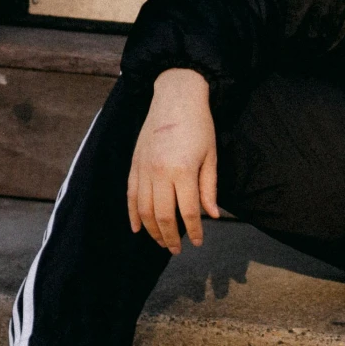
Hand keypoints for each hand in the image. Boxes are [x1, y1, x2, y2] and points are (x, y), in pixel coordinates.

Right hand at [127, 66, 219, 253]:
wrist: (176, 97)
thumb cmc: (199, 125)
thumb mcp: (211, 155)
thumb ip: (209, 188)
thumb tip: (213, 216)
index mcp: (183, 171)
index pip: (188, 212)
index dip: (194, 230)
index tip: (197, 242)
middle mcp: (160, 173)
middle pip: (163, 216)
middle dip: (170, 237)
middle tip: (176, 249)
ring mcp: (144, 169)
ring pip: (144, 210)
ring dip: (152, 230)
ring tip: (161, 241)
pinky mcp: (135, 165)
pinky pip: (131, 196)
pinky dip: (133, 215)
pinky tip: (137, 228)